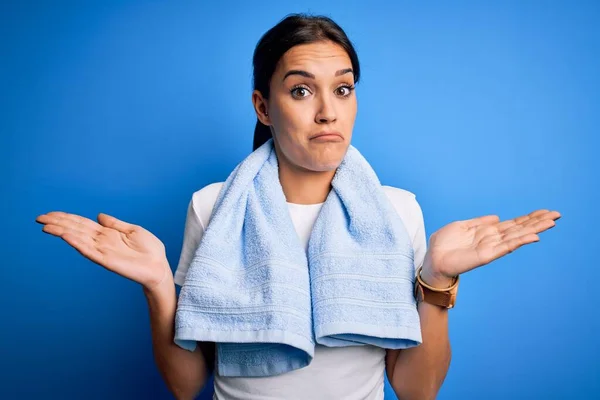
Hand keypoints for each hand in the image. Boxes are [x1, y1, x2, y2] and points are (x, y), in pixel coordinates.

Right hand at [36, 211, 170, 290]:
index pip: (82, 223)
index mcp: (107, 233)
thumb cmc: (149, 250)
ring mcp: (102, 250)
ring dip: (62, 231)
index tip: (50, 214)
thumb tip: (99, 215)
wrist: (159, 267)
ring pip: (78, 238)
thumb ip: (115, 223)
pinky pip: (89, 250)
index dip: (66, 218)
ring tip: (46, 225)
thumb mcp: (133, 230)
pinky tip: (66, 236)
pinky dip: (77, 242)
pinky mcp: (106, 260)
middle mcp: (101, 241)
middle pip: (75, 229)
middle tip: (39, 218)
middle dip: (58, 223)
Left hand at [421, 209, 560, 285]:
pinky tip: (533, 236)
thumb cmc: (444, 244)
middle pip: (520, 228)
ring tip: (551, 223)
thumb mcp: (462, 226)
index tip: (545, 212)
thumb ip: (479, 222)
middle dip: (538, 222)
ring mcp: (492, 247)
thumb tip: (496, 217)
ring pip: (518, 236)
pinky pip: (507, 247)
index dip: (529, 218)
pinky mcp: (487, 255)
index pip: (513, 223)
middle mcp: (493, 239)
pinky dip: (520, 241)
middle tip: (557, 215)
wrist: (434, 259)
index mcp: (488, 231)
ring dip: (535, 229)